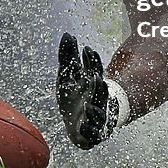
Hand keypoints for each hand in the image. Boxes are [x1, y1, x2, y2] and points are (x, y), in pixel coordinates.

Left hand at [56, 33, 117, 148]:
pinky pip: (94, 132)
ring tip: (88, 105)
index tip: (86, 49)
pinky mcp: (93, 133)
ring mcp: (96, 116)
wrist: (77, 125)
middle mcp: (97, 100)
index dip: (92, 60)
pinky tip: (84, 123)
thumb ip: (67, 57)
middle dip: (98, 86)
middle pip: (100, 92)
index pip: (95, 70)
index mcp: (92, 85)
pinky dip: (90, 127)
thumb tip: (67, 34)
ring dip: (96, 107)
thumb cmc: (73, 97)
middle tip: (95, 77)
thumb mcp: (67, 76)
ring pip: (99, 112)